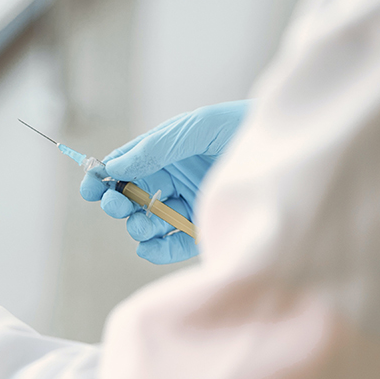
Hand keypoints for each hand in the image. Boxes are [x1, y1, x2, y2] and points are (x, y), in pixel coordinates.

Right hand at [80, 100, 249, 263]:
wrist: (290, 151)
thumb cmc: (242, 128)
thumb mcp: (195, 128)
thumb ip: (155, 147)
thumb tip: (115, 166)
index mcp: (164, 155)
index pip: (124, 168)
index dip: (102, 177)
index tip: (89, 186)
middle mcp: (172, 182)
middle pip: (130, 199)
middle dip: (117, 203)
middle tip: (115, 204)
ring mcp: (186, 208)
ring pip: (147, 224)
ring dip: (137, 226)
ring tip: (142, 224)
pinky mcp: (203, 232)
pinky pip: (170, 246)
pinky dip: (156, 250)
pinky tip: (150, 246)